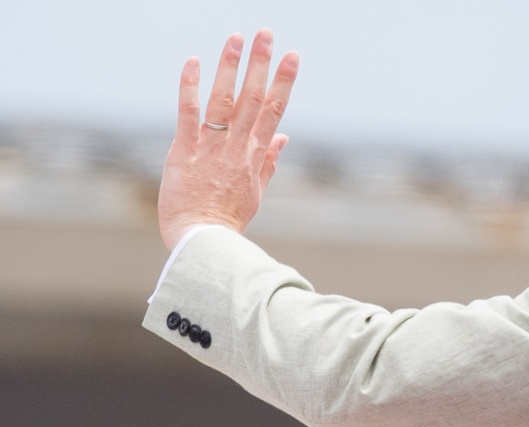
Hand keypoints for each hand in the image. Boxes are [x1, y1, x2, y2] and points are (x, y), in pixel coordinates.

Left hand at [157, 30, 298, 249]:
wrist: (202, 239)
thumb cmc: (226, 219)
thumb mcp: (255, 192)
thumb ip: (268, 162)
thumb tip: (284, 138)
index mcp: (254, 156)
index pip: (274, 112)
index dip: (283, 82)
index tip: (292, 57)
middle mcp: (237, 147)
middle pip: (253, 98)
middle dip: (261, 64)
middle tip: (267, 34)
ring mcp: (211, 147)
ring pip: (224, 100)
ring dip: (231, 66)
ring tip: (237, 37)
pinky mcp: (184, 150)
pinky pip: (188, 113)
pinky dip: (190, 86)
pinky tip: (193, 61)